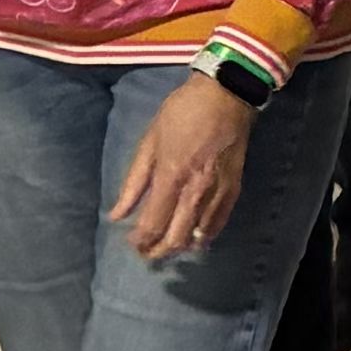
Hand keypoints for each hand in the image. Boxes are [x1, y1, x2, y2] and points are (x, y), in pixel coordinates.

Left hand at [109, 73, 251, 262]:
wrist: (225, 97)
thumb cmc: (181, 114)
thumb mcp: (149, 142)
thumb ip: (133, 182)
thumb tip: (117, 214)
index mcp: (171, 176)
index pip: (153, 223)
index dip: (140, 240)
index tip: (132, 243)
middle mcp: (195, 191)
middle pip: (175, 238)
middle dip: (157, 251)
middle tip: (145, 253)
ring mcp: (217, 193)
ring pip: (197, 236)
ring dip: (178, 246)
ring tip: (165, 246)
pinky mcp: (233, 191)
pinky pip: (217, 225)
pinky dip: (203, 237)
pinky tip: (192, 238)